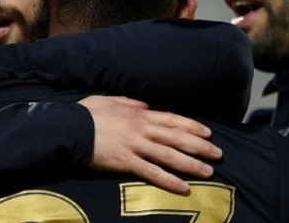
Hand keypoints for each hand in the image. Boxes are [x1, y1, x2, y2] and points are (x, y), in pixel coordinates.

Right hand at [78, 95, 221, 194]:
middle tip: (218, 154)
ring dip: (191, 164)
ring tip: (208, 172)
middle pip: (178, 138)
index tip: (208, 133)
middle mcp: (142, 129)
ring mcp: (135, 146)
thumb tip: (145, 105)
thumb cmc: (88, 113)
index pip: (173, 119)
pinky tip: (183, 187)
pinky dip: (169, 180)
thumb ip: (130, 103)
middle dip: (200, 146)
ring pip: (170, 156)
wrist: (70, 128)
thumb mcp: (112, 100)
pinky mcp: (126, 162)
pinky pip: (152, 173)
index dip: (193, 126)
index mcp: (140, 114)